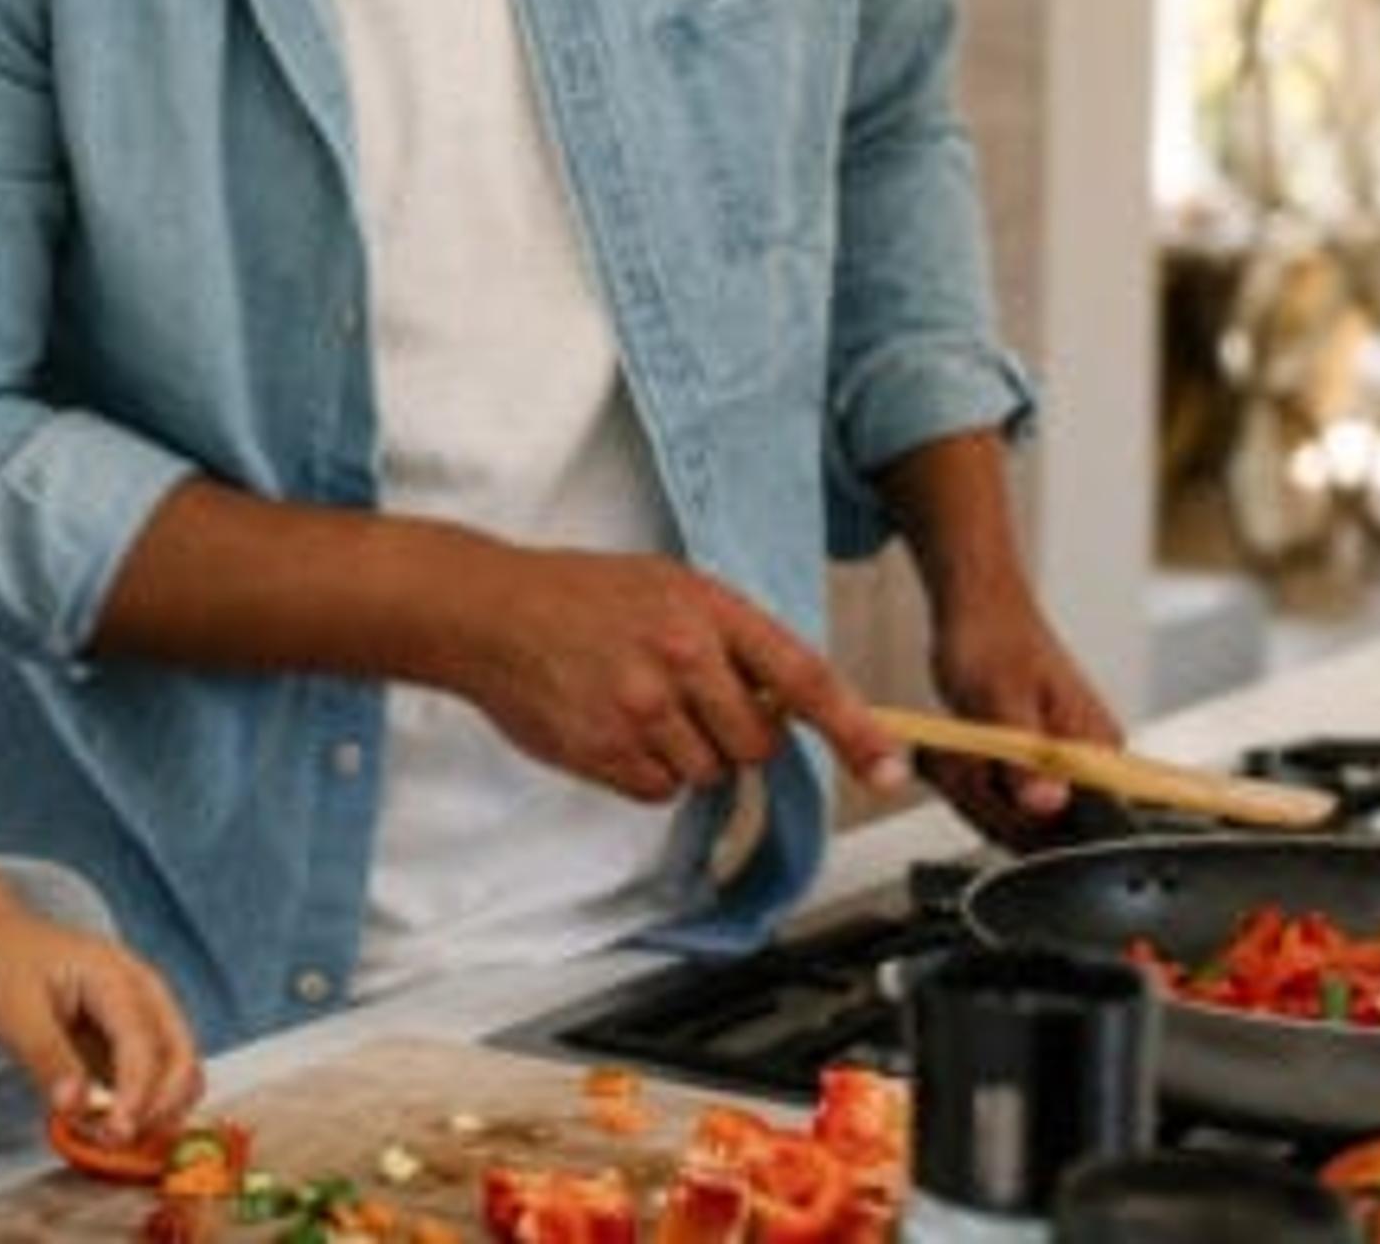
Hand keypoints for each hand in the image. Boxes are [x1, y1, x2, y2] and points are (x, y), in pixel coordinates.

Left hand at [0, 902, 204, 1141]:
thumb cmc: (5, 965)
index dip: (137, 1094)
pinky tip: (106, 1125)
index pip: (145, 1044)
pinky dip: (143, 1110)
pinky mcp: (134, 1044)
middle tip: (114, 1139)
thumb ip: (48, 1058)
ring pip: (180, 1076)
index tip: (116, 1132)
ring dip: (156, 1114)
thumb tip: (76, 1108)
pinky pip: (157, 1083)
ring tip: (105, 1135)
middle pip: (183, 1060)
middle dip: (160, 1108)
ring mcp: (145, 1020)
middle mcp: (145, 997)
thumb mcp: (15, 1010)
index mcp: (118, 977)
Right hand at [441, 546, 906, 801]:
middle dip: (735, 735)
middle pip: (758, 743)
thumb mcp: (670, 587)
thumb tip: (788, 703)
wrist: (488, 611)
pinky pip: (658, 790)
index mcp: (708, 611)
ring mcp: (642, 709)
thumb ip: (732, 640)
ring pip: (707, 772)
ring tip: (634, 703)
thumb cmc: (580, 595)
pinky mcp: (606, 751)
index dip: (855, 730)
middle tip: (689, 700)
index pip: (805, 679)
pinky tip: (611, 728)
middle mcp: (682, 659)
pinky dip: (643, 772)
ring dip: (684, 753)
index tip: (891, 769)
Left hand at [923, 563, 1121, 849]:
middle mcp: (1088, 767)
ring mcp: (1058, 771)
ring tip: (950, 746)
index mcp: (1098, 751)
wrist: (977, 609)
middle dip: (981, 798)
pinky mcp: (1030, 771)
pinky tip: (951, 753)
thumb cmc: (993, 639)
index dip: (1020, 820)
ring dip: (966, 788)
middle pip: (1035, 829)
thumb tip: (1048, 804)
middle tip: (953, 753)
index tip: (981, 782)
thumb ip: (1025, 759)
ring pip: (1006, 818)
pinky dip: (964, 782)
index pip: (1075, 825)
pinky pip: (994, 802)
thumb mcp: (1001, 701)